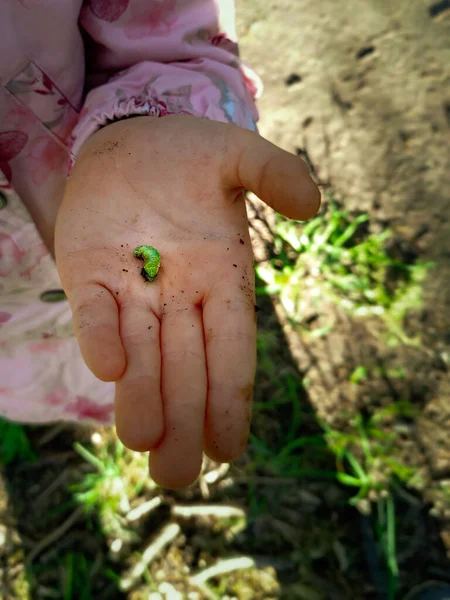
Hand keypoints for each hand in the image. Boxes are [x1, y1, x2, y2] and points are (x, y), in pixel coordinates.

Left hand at [55, 115, 319, 487]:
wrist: (129, 140)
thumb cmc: (189, 156)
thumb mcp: (237, 156)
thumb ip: (275, 174)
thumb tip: (313, 206)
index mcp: (221, 280)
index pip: (232, 350)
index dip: (231, 398)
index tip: (228, 449)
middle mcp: (178, 297)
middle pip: (185, 369)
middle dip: (184, 420)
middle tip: (178, 475)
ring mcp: (131, 290)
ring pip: (140, 355)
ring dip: (142, 399)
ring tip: (145, 445)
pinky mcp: (87, 275)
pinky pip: (94, 313)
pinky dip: (99, 338)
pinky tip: (109, 370)